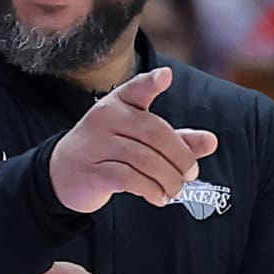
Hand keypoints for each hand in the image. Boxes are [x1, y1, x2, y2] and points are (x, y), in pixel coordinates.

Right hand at [48, 68, 217, 213]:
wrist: (62, 174)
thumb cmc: (109, 151)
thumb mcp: (139, 140)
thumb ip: (176, 139)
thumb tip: (211, 141)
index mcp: (118, 104)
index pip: (135, 89)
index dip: (150, 83)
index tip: (166, 77)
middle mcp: (106, 118)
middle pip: (154, 133)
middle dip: (180, 156)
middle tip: (190, 173)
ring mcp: (97, 145)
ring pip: (144, 159)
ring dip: (168, 179)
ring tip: (175, 189)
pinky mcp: (93, 172)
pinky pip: (130, 179)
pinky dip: (151, 190)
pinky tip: (158, 196)